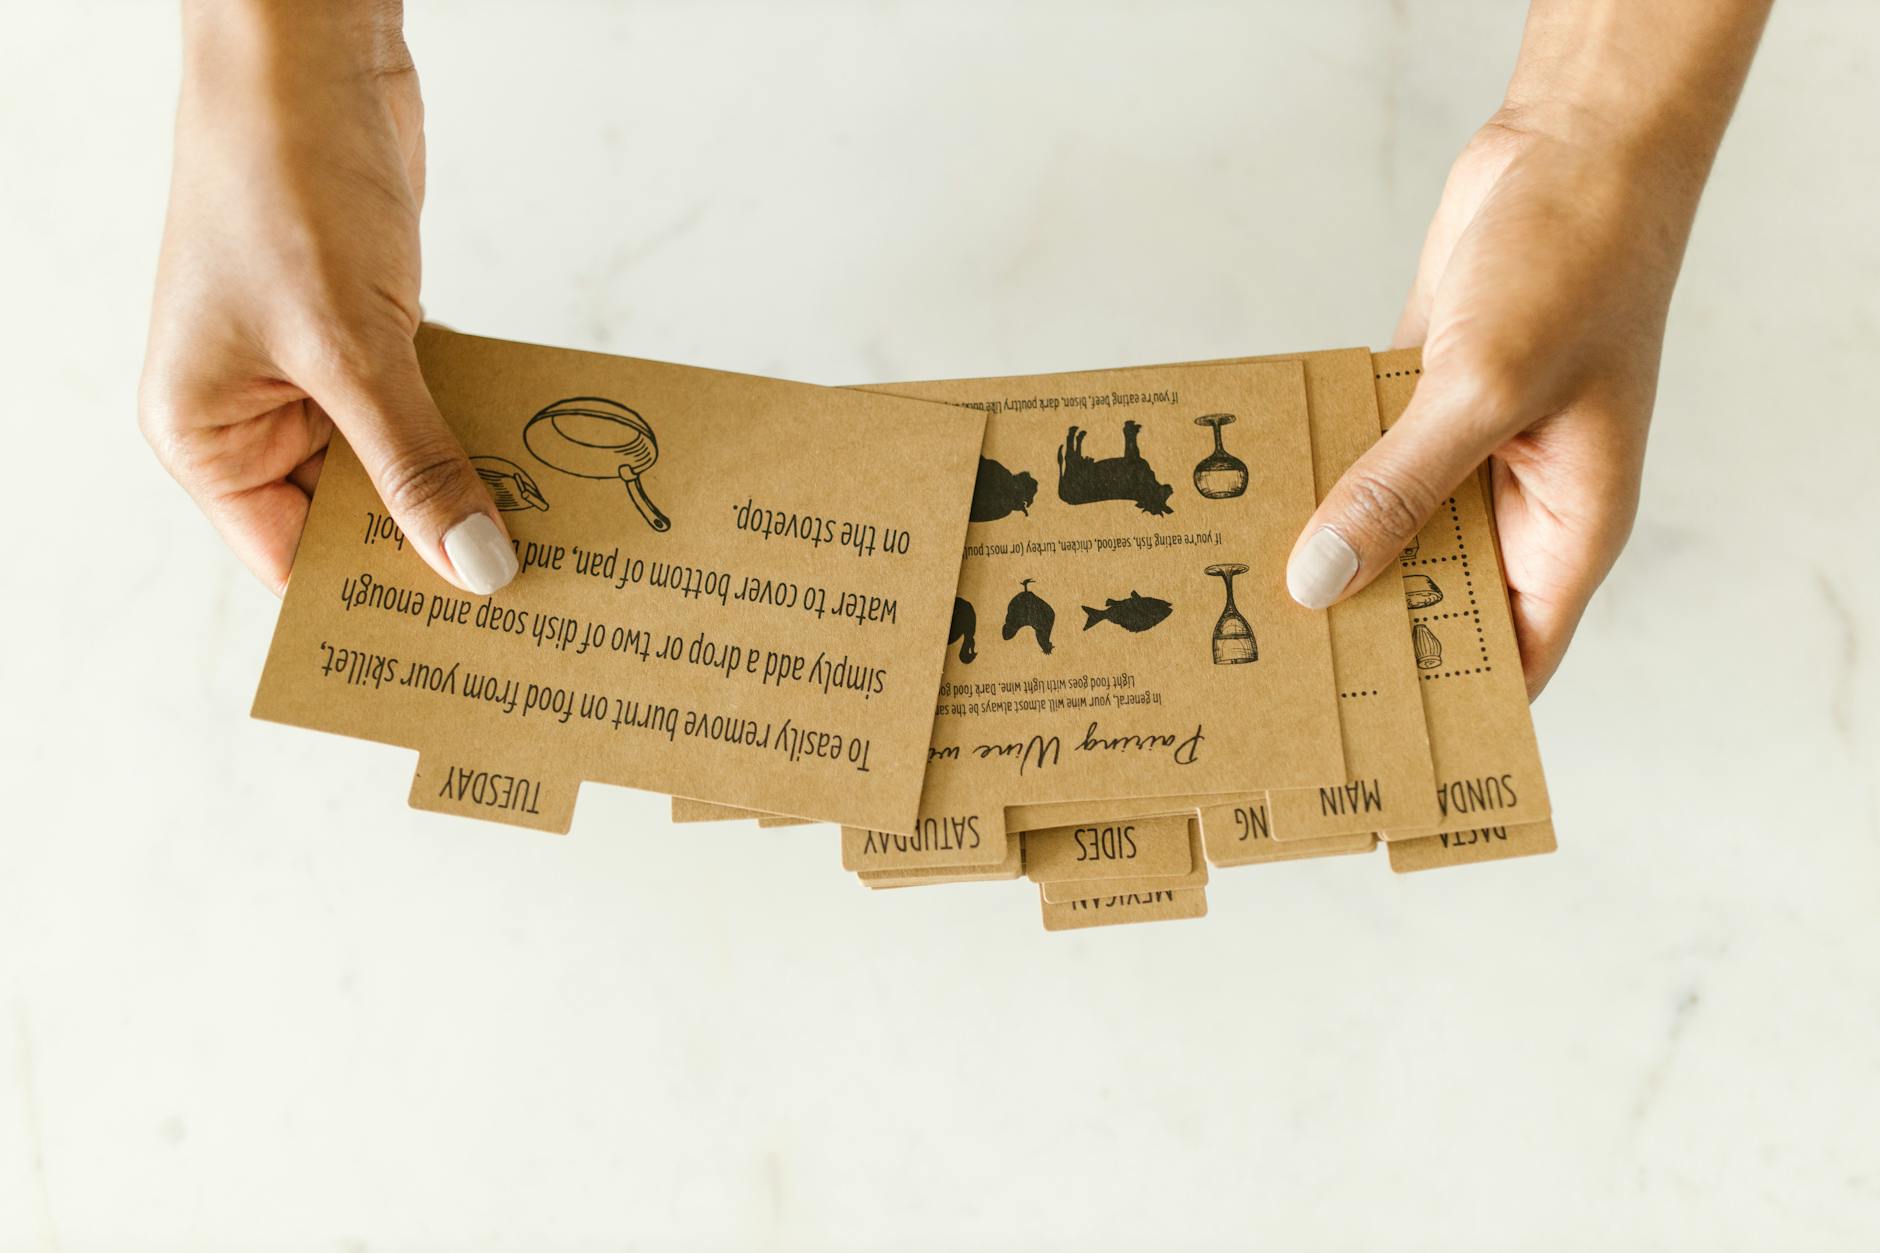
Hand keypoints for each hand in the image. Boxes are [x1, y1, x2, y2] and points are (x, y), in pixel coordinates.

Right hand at [139, 3, 514, 595]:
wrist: (306, 52)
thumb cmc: (281, 183)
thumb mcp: (353, 348)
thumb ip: (417, 466)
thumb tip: (479, 571)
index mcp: (206, 438)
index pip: (296, 562)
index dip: (379, 602)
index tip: (470, 646)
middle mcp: (252, 417)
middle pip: (356, 520)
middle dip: (438, 548)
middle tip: (541, 601)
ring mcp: (312, 375)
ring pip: (401, 465)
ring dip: (470, 490)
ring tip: (561, 544)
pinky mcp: (366, 336)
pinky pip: (427, 408)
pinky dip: (475, 430)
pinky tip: (544, 465)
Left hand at [1284, 0, 1766, 698]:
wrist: (1574, 148)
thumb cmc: (1578, 264)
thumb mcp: (1485, 390)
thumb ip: (1401, 490)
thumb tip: (1320, 583)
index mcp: (1568, 529)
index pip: (1510, 657)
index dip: (1447, 705)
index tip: (1365, 742)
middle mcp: (1516, 504)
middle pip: (1432, 599)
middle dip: (1361, 629)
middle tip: (1265, 673)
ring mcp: (1467, 451)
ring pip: (1387, 527)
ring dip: (1325, 550)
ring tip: (1234, 601)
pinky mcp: (1422, 399)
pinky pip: (1362, 458)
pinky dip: (1317, 473)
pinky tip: (1247, 503)